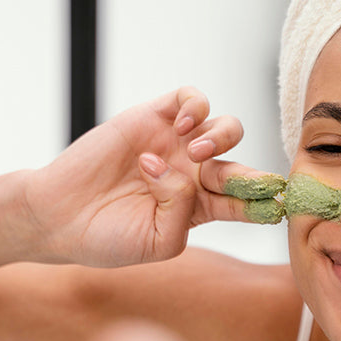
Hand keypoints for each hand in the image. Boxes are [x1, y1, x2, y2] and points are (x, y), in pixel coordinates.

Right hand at [23, 87, 270, 266]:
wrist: (58, 217)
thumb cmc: (107, 238)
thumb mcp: (158, 241)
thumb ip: (185, 211)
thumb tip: (185, 169)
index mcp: (200, 209)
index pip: (247, 203)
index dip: (267, 202)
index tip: (282, 204)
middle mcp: (194, 175)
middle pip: (242, 165)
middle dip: (248, 173)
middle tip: (224, 179)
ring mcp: (174, 145)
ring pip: (224, 127)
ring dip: (220, 137)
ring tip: (193, 152)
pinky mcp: (152, 118)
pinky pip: (190, 99)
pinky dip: (195, 107)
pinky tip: (180, 127)